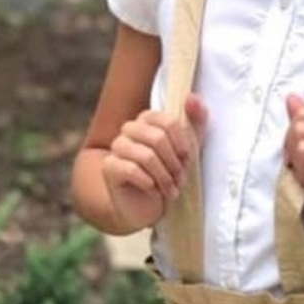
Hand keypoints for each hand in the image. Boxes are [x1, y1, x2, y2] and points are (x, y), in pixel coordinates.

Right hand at [101, 94, 207, 230]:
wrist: (149, 207)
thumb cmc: (169, 175)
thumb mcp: (188, 150)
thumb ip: (195, 123)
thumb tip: (192, 97)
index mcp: (148, 120)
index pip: (169, 121)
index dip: (183, 144)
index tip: (188, 161)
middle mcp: (130, 129)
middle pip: (158, 138)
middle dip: (174, 163)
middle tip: (181, 179)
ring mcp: (117, 147)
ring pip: (146, 156)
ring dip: (164, 177)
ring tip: (172, 190)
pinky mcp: (109, 167)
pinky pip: (131, 170)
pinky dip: (149, 184)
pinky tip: (154, 191)